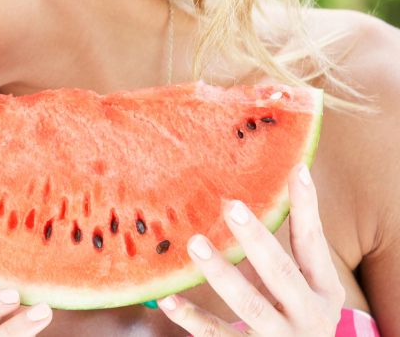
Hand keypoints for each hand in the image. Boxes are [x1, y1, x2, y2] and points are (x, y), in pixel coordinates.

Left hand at [158, 163, 346, 334]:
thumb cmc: (292, 317)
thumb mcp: (299, 288)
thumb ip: (274, 255)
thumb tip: (237, 203)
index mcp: (323, 291)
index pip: (313, 244)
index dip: (306, 208)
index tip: (296, 170)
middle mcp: (307, 315)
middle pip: (281, 272)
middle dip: (256, 239)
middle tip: (230, 205)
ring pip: (249, 304)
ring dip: (220, 273)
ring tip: (195, 243)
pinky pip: (217, 336)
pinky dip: (191, 318)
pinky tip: (167, 298)